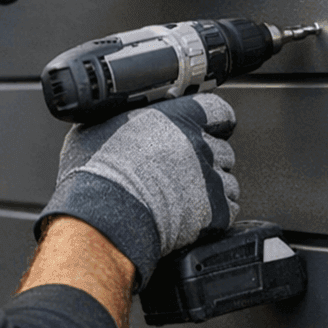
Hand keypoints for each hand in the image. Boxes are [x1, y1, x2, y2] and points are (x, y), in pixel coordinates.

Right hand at [37, 94, 239, 285]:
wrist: (104, 216)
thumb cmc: (97, 174)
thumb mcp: (99, 126)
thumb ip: (122, 119)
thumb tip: (117, 118)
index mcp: (179, 118)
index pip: (217, 110)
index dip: (214, 122)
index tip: (210, 128)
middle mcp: (200, 144)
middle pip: (222, 148)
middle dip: (207, 159)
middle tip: (182, 171)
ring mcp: (211, 178)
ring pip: (227, 179)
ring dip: (211, 187)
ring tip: (183, 197)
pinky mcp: (216, 211)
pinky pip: (230, 208)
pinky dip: (216, 213)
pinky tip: (192, 216)